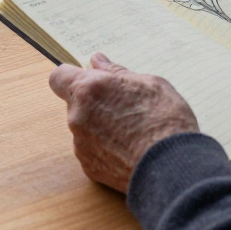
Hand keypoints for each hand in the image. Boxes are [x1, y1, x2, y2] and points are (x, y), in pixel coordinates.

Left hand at [48, 53, 198, 192]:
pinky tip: (129, 149)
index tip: (89, 80)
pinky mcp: (89, 167)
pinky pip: (91, 150)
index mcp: (90, 89)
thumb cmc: (165, 120)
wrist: (171, 167)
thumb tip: (98, 62)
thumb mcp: (149, 84)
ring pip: (84, 128)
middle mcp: (78, 116)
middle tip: (124, 106)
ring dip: (100, 126)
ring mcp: (81, 144)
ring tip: (132, 131)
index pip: (59, 77)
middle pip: (76, 103)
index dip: (72, 77)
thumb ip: (117, 72)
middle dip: (94, 103)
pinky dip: (105, 148)